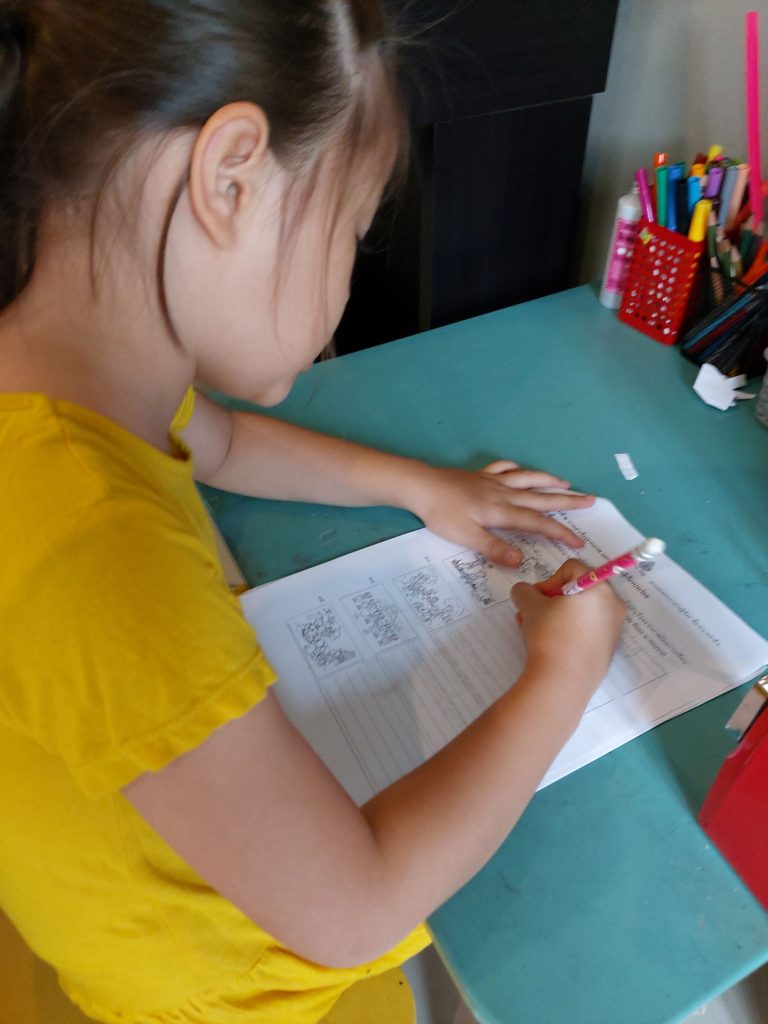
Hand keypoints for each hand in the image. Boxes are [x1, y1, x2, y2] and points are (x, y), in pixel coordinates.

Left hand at [405, 460, 595, 566]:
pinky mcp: (479, 474)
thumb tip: (521, 561)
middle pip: (541, 497)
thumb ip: (494, 549)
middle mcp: (504, 493)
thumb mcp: (466, 537)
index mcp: (503, 511)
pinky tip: (519, 469)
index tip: (578, 543)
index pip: (538, 523)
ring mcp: (492, 481)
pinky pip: (504, 467)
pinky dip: (516, 468)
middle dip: (567, 501)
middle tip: (591, 500)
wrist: (420, 485)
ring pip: (527, 478)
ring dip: (548, 480)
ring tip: (565, 482)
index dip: (560, 532)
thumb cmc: (442, 514)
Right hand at [512, 559, 626, 693]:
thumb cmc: (550, 635)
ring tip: (538, 631)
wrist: (563, 681)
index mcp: (598, 587)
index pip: (571, 569)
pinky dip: (572, 630)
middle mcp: (613, 604)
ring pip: (583, 610)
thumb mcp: (529, 606)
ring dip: (559, 614)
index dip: (548, 581)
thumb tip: (525, 592)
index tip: (536, 600)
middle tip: (533, 614)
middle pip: (579, 589)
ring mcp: (614, 627)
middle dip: (552, 599)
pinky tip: (554, 645)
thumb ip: (524, 591)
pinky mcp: (609, 648)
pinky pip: (589, 629)